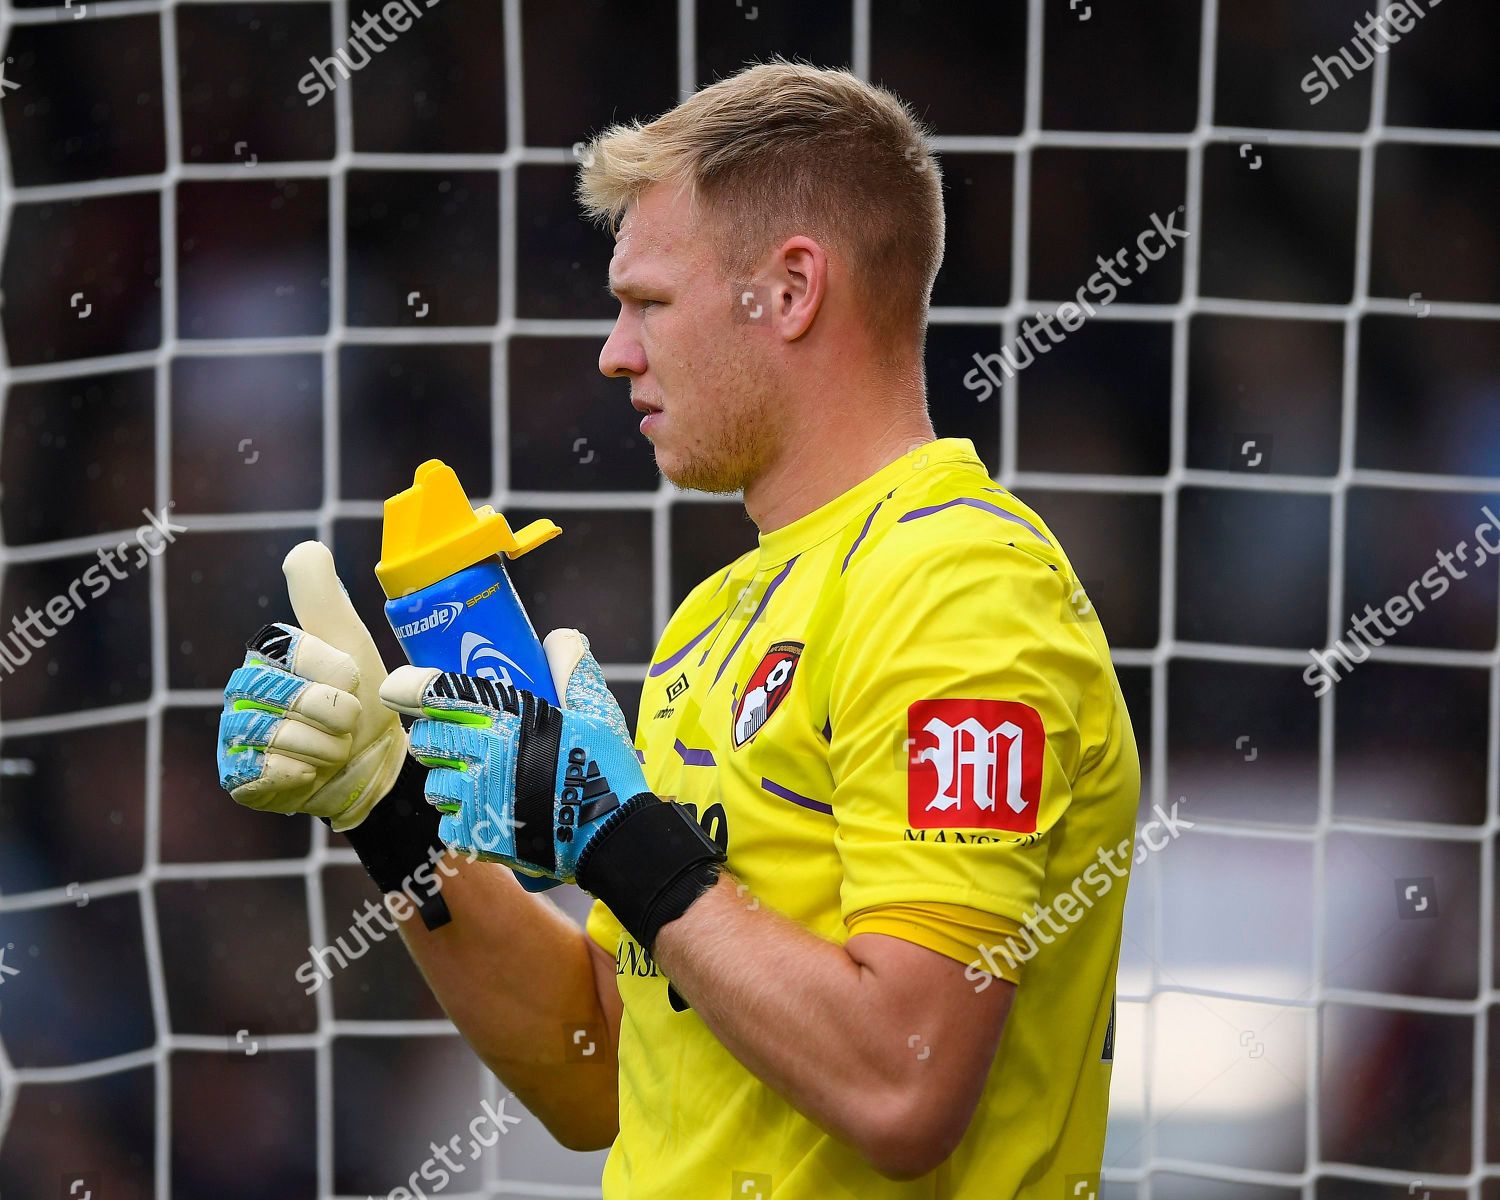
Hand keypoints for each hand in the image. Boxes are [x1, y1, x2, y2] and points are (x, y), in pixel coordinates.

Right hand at [217, 541, 406, 831]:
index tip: (352, 684)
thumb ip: (323, 595)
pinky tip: (307, 773)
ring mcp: (235, 733)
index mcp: (267, 651)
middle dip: (336, 715)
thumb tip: (306, 549)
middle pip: (290, 697)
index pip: (301, 652)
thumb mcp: (349, 640)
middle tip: (345, 724)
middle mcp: (242, 687)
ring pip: (278, 737)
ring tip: (330, 749)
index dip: (340, 675)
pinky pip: (263, 773)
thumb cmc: (362, 699)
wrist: (374, 766)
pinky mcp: (238, 776)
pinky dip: (298, 775)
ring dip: (323, 748)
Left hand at [379, 629, 649, 882]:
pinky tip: (486, 815)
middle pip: (425, 738)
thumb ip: (573, 670)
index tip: (398, 688)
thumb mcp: (597, 711)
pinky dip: (460, 821)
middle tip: (453, 741)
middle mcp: (484, 755)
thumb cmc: (605, 769)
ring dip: (447, 781)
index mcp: (507, 719)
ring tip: (475, 783)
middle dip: (433, 737)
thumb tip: (559, 638)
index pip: (438, 693)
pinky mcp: (476, 836)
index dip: (410, 687)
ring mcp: (476, 798)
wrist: (612, 836)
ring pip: (433, 783)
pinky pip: (446, 824)